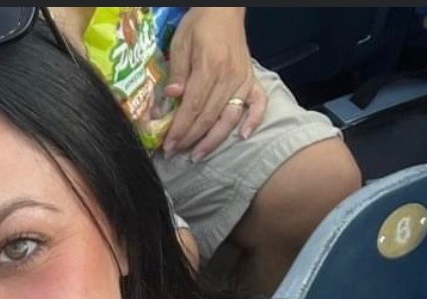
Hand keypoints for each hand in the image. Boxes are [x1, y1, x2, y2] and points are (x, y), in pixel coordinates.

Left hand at [162, 8, 266, 161]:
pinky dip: (253, 120)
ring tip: (198, 155)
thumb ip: (177, 72)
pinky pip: (258, 103)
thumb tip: (171, 97)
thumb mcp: (180, 44)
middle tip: (175, 154)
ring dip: (213, 140)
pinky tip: (243, 136)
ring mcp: (243, 80)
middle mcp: (229, 77)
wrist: (224, 10)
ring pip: (229, 117)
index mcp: (209, 68)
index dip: (179, 130)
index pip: (192, 108)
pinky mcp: (251, 79)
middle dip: (190, 139)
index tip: (167, 146)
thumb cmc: (199, 26)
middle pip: (208, 117)